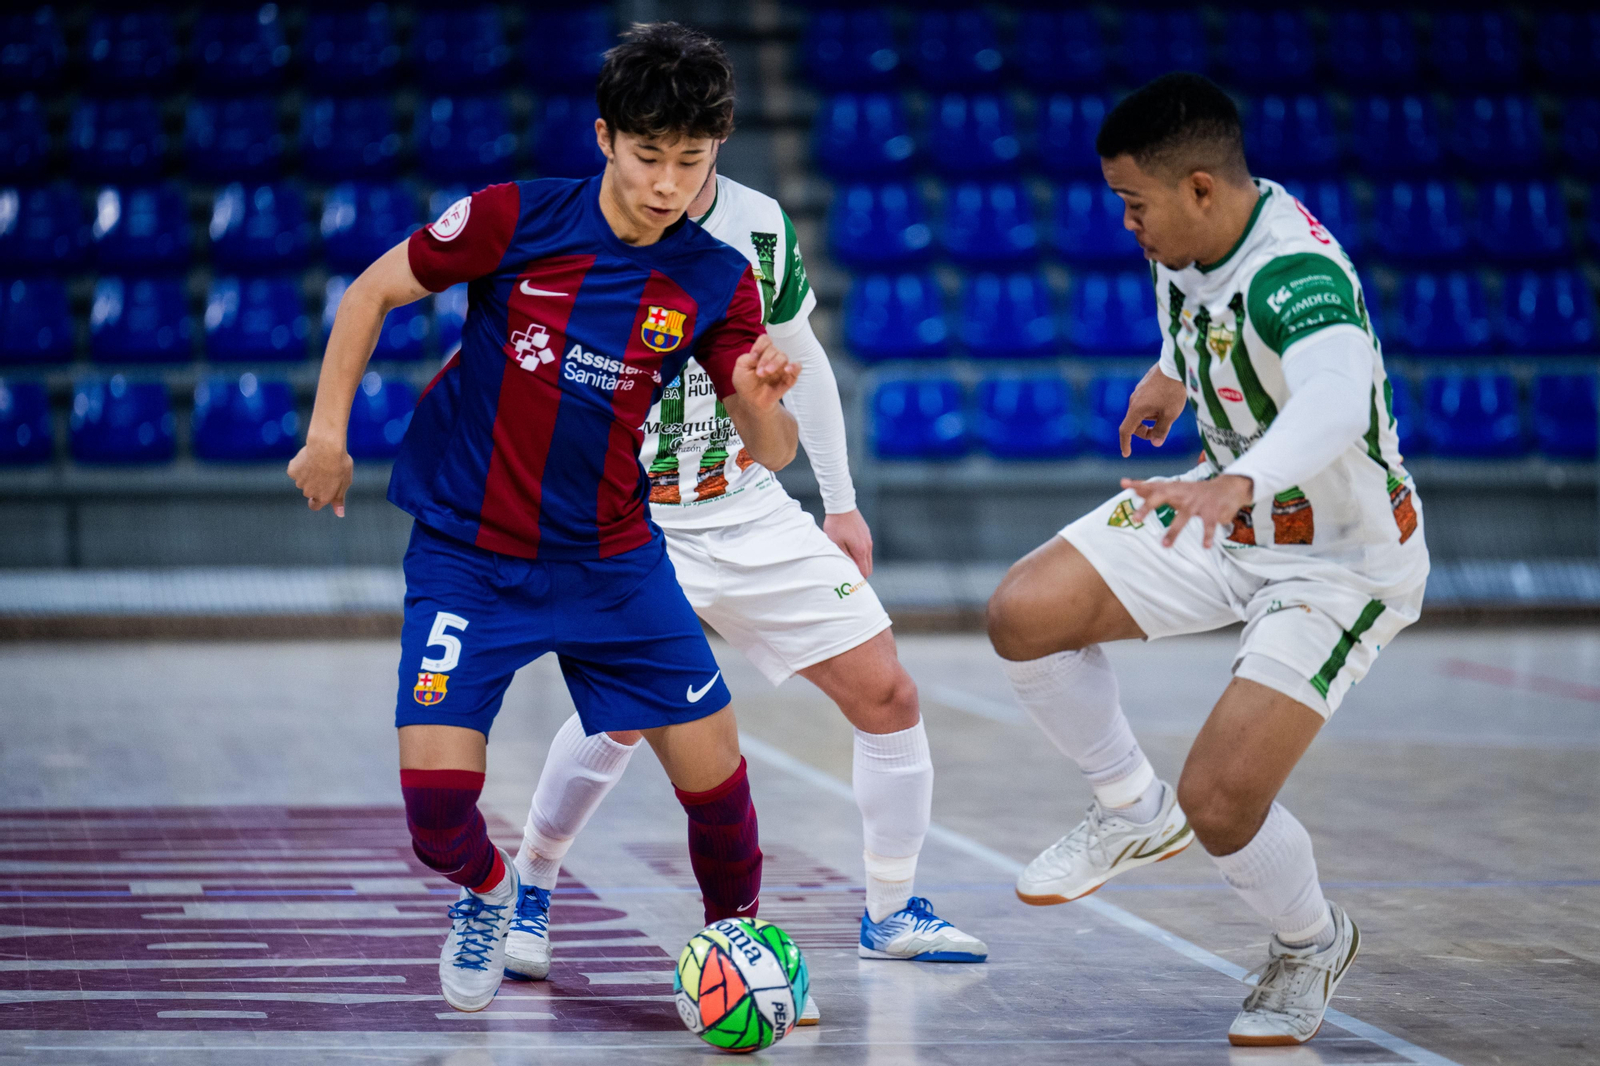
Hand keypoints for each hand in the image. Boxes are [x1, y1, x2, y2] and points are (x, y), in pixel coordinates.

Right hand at [288, 436, 354, 516]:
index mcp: (323, 497)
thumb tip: (340, 514)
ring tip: (318, 462)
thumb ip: (339, 499)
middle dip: (315, 483)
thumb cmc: (340, 464)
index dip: (317, 500)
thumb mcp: (345, 482)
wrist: (326, 447)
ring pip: (302, 480)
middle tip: (325, 470)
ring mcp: (299, 482)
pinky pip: (295, 470)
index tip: (320, 493)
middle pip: (310, 491)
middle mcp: (309, 492)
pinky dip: (300, 465)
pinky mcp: (292, 471)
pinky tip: (308, 458)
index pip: (315, 506)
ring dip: (308, 474)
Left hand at [732, 334, 800, 412]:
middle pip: (774, 349)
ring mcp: (782, 367)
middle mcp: (773, 357)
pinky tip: (787, 370)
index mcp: (762, 352)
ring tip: (767, 373)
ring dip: (775, 363)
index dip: (760, 346)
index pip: (765, 340)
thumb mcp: (741, 367)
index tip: (753, 358)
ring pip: (783, 357)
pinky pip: (797, 368)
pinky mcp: (789, 377)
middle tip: (759, 373)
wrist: (752, 400)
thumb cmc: (746, 382)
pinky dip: (794, 366)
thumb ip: (748, 358)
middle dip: (765, 359)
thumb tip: (758, 355)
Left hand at [823, 509, 873, 576]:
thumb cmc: (836, 525)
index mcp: (861, 550)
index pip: (864, 572)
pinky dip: (861, 555)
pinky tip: (850, 552)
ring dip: (860, 564)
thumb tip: (849, 570)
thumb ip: (844, 558)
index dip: (858, 580)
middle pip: (868, 568)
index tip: (851, 584)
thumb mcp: (835, 544)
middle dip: (860, 574)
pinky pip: (866, 550)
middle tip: (849, 577)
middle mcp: (868, 546)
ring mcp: (868, 539)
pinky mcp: (866, 534)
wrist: (841, 505)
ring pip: (868, 559)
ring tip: (848, 565)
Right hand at [1118, 365, 1188, 456]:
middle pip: (1134, 423)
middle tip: (1161, 432)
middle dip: (1145, 431)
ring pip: (1141, 412)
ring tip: (1169, 411)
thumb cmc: (1173, 391)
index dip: (1125, 444)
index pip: (1126, 430)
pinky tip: (1168, 401)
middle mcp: (1133, 400)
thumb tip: (1155, 443)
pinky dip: (1153, 408)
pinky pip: (1145, 402)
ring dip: (1151, 418)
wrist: (1175, 365)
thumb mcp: (1170, 414)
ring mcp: (1138, 392)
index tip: (1126, 454)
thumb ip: (1161, 430)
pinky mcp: (1144, 385)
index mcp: (1137, 409)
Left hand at [1121, 474, 1253, 548]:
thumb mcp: (1176, 488)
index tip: (1124, 484)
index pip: (1153, 485)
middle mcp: (1182, 494)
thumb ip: (1156, 489)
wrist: (1228, 487)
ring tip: (1164, 546)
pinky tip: (1205, 546)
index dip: (1139, 485)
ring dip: (1174, 531)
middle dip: (1148, 506)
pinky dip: (1207, 535)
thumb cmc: (1195, 491)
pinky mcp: (1212, 511)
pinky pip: (1208, 525)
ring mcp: (1197, 503)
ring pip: (1183, 517)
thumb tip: (1134, 487)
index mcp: (1173, 489)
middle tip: (1136, 518)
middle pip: (1162, 496)